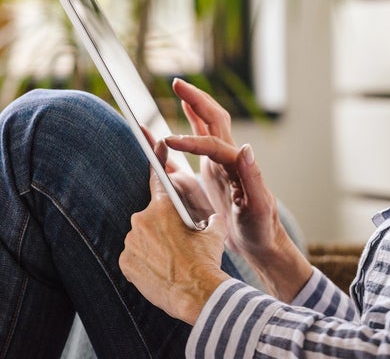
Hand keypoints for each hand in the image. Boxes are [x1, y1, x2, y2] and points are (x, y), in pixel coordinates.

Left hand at [119, 170, 228, 324]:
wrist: (197, 294)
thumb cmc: (206, 260)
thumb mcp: (215, 232)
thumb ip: (210, 218)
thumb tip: (212, 218)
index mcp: (164, 207)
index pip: (158, 177)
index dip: (157, 158)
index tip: (154, 144)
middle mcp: (142, 220)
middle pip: (151, 215)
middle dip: (163, 225)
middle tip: (178, 242)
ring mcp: (131, 242)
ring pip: (141, 236)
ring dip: (153, 243)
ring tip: (171, 260)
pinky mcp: (125, 263)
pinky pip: (134, 255)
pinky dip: (144, 260)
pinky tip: (160, 269)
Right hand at [167, 79, 312, 300]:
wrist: (262, 242)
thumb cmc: (261, 228)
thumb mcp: (258, 207)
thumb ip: (252, 178)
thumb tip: (246, 148)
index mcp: (237, 164)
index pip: (212, 142)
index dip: (190, 140)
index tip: (169, 140)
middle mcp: (229, 158)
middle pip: (213, 118)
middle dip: (196, 99)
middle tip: (177, 82)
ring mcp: (221, 164)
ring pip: (207, 126)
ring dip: (194, 107)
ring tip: (180, 91)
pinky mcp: (214, 174)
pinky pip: (198, 146)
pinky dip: (188, 131)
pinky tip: (174, 128)